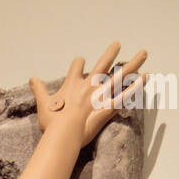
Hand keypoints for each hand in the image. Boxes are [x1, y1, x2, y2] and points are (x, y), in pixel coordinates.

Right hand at [30, 41, 148, 148]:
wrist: (62, 134)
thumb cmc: (52, 122)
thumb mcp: (42, 104)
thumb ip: (39, 89)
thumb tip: (31, 78)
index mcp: (72, 84)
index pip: (76, 67)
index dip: (78, 64)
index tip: (80, 62)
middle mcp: (89, 86)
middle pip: (102, 64)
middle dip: (110, 53)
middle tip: (117, 44)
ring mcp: (100, 96)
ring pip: (120, 76)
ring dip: (133, 63)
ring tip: (144, 53)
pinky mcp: (108, 108)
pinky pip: (126, 95)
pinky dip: (137, 87)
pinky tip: (146, 77)